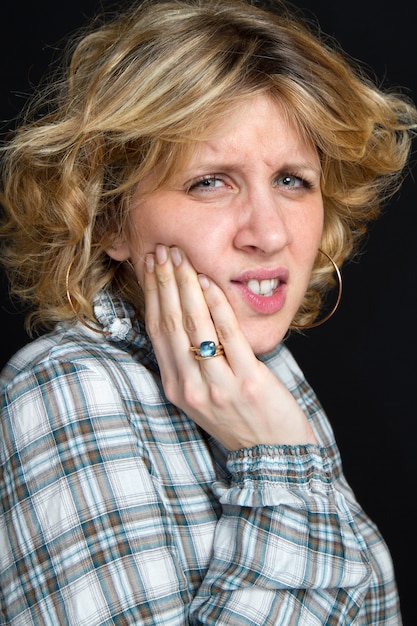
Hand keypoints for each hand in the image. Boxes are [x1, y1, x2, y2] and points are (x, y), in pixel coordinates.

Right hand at [142, 245, 316, 450]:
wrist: (273, 455)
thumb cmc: (240, 419)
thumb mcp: (203, 396)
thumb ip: (190, 363)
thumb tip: (183, 316)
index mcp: (176, 388)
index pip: (157, 332)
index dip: (152, 296)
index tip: (149, 266)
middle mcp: (191, 387)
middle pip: (171, 324)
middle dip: (164, 283)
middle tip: (161, 251)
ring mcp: (218, 385)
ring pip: (194, 326)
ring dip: (185, 287)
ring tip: (181, 258)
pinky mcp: (248, 381)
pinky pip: (228, 335)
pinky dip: (216, 305)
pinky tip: (209, 282)